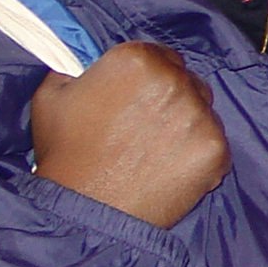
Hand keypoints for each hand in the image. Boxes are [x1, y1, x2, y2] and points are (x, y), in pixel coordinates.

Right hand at [28, 42, 229, 227]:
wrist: (85, 211)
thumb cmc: (65, 154)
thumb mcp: (52, 96)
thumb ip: (75, 69)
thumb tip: (86, 65)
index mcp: (137, 59)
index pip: (161, 56)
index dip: (151, 77)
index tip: (140, 98)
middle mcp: (175, 80)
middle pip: (187, 81)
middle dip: (172, 99)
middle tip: (148, 127)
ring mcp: (200, 116)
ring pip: (204, 113)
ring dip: (188, 126)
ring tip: (158, 152)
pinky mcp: (216, 150)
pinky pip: (215, 145)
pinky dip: (199, 157)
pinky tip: (172, 170)